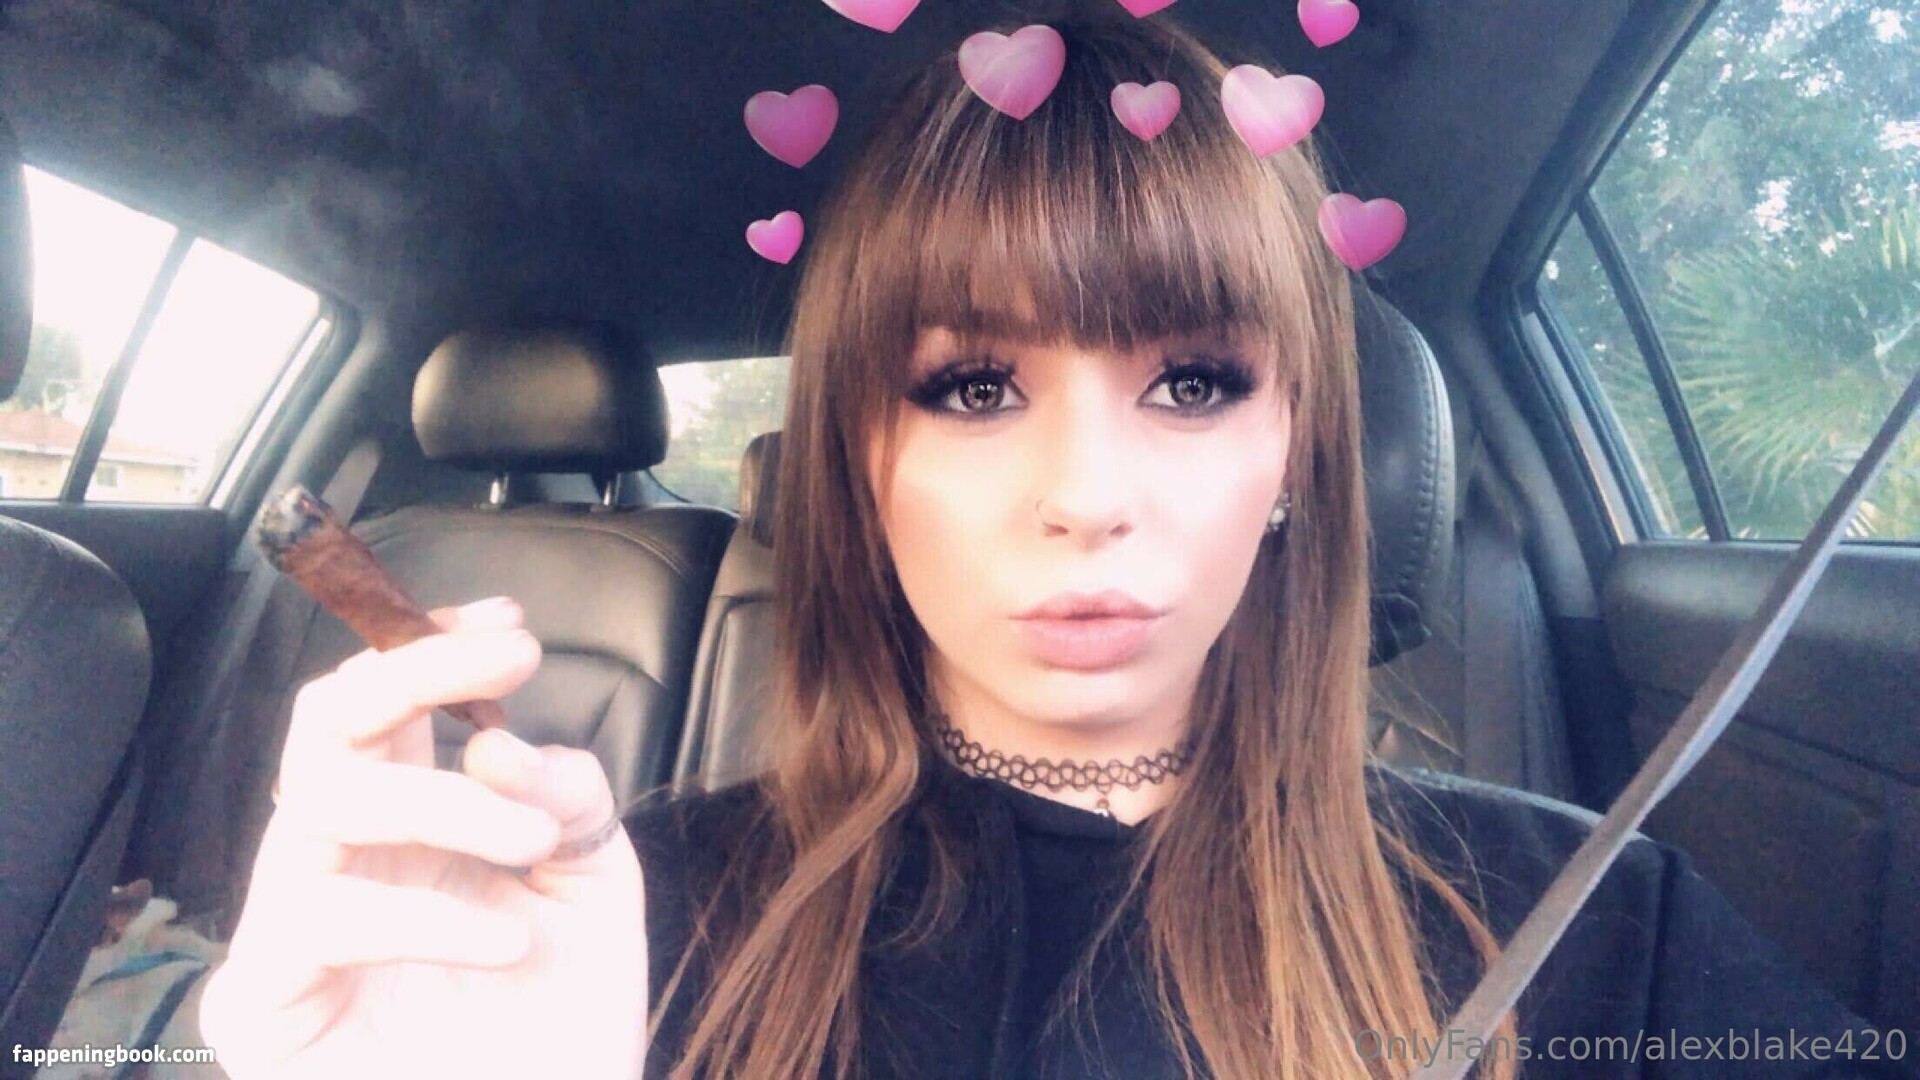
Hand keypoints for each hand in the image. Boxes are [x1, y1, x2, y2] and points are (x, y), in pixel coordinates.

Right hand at [198, 597, 647, 1078]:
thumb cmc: (562, 1024)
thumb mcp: (596, 888)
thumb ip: (570, 800)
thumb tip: (499, 742)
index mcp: (415, 825)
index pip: (387, 707)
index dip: (430, 648)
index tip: (507, 626)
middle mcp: (347, 862)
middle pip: (326, 723)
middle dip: (415, 671)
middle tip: (512, 664)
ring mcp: (297, 927)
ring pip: (318, 802)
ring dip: (444, 802)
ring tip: (532, 849)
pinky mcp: (265, 1003)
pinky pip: (313, 918)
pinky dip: (420, 916)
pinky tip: (505, 940)